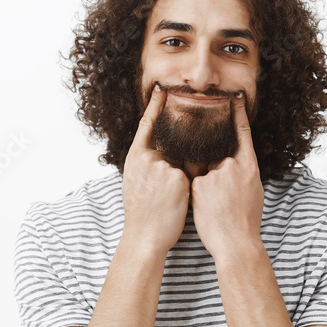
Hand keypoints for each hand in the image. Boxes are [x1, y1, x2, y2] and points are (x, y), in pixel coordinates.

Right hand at [120, 85, 190, 256]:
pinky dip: (189, 189)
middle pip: (170, 148)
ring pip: (183, 164)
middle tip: (169, 175)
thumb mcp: (138, 183)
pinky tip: (177, 203)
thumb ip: (150, 165)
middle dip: (173, 161)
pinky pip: (191, 177)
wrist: (144, 238)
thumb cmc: (143, 215)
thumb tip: (164, 156)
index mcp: (135, 158)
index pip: (146, 125)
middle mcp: (147, 158)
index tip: (162, 89)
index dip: (155, 106)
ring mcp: (162, 167)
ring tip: (166, 200)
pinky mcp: (177, 177)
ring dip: (183, 180)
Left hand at [190, 91, 263, 259]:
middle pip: (216, 157)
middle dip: (215, 171)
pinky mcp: (198, 184)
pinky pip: (193, 184)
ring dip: (205, 186)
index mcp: (249, 166)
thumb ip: (240, 173)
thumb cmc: (246, 222)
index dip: (238, 114)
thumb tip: (231, 165)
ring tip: (217, 208)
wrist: (237, 243)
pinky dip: (196, 196)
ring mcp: (215, 174)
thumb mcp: (252, 191)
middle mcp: (232, 165)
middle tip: (221, 192)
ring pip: (202, 172)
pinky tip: (206, 211)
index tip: (235, 97)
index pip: (242, 133)